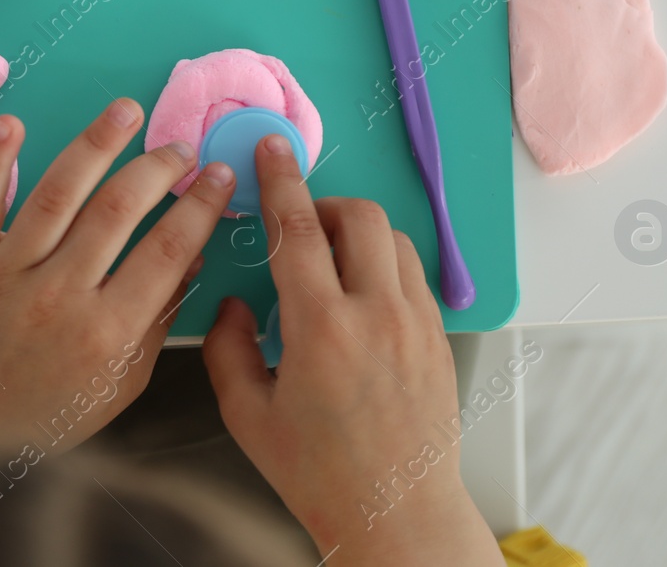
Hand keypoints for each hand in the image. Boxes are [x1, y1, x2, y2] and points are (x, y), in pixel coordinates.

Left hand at [0, 98, 235, 478]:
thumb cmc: (41, 414)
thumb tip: (191, 263)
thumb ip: (155, 325)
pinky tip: (13, 123)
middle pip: (117, 211)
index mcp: (104, 333)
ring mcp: (7, 274)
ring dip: (96, 144)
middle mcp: (57, 297)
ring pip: (57, 194)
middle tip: (181, 146)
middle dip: (158, 169)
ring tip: (126, 110)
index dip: (199, 207)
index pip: (166, 251)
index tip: (219, 175)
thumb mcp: (117, 386)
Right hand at [202, 135, 501, 564]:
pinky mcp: (439, 340)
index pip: (297, 230)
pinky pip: (414, 277)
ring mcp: (417, 326)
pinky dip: (384, 268)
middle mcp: (377, 317)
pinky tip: (360, 300)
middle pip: (359, 217)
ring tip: (330, 264)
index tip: (271, 151)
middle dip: (325, 205)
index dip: (280, 181)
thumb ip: (227, 349)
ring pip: (394, 240)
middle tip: (300, 225)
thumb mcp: (248, 416)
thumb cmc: (322, 476)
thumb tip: (232, 307)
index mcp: (322, 330)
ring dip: (358, 235)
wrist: (397, 514)